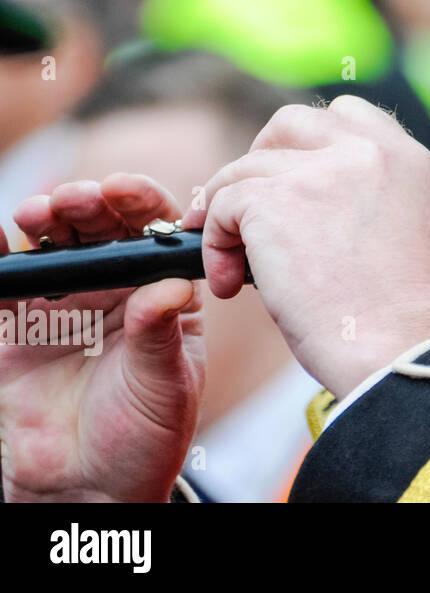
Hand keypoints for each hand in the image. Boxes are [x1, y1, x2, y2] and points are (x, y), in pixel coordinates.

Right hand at [0, 175, 202, 501]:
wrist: (88, 484)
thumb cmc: (146, 434)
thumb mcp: (166, 385)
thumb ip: (161, 337)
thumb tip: (170, 288)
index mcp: (159, 290)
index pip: (154, 231)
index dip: (139, 203)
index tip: (122, 189)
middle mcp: (113, 287)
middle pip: (99, 229)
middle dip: (86, 204)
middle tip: (74, 200)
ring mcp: (62, 302)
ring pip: (51, 245)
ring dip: (43, 220)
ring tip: (37, 213)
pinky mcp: (15, 326)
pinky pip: (4, 282)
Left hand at [182, 96, 429, 396]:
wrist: (401, 347)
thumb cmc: (411, 315)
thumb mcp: (425, 229)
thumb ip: (388, 195)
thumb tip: (346, 201)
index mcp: (408, 157)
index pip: (349, 115)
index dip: (312, 144)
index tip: (296, 180)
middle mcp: (366, 152)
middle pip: (291, 123)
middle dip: (261, 159)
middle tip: (252, 208)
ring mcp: (318, 172)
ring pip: (246, 170)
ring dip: (230, 216)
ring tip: (236, 265)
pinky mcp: (274, 202)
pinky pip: (222, 207)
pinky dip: (215, 244)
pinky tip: (232, 283)